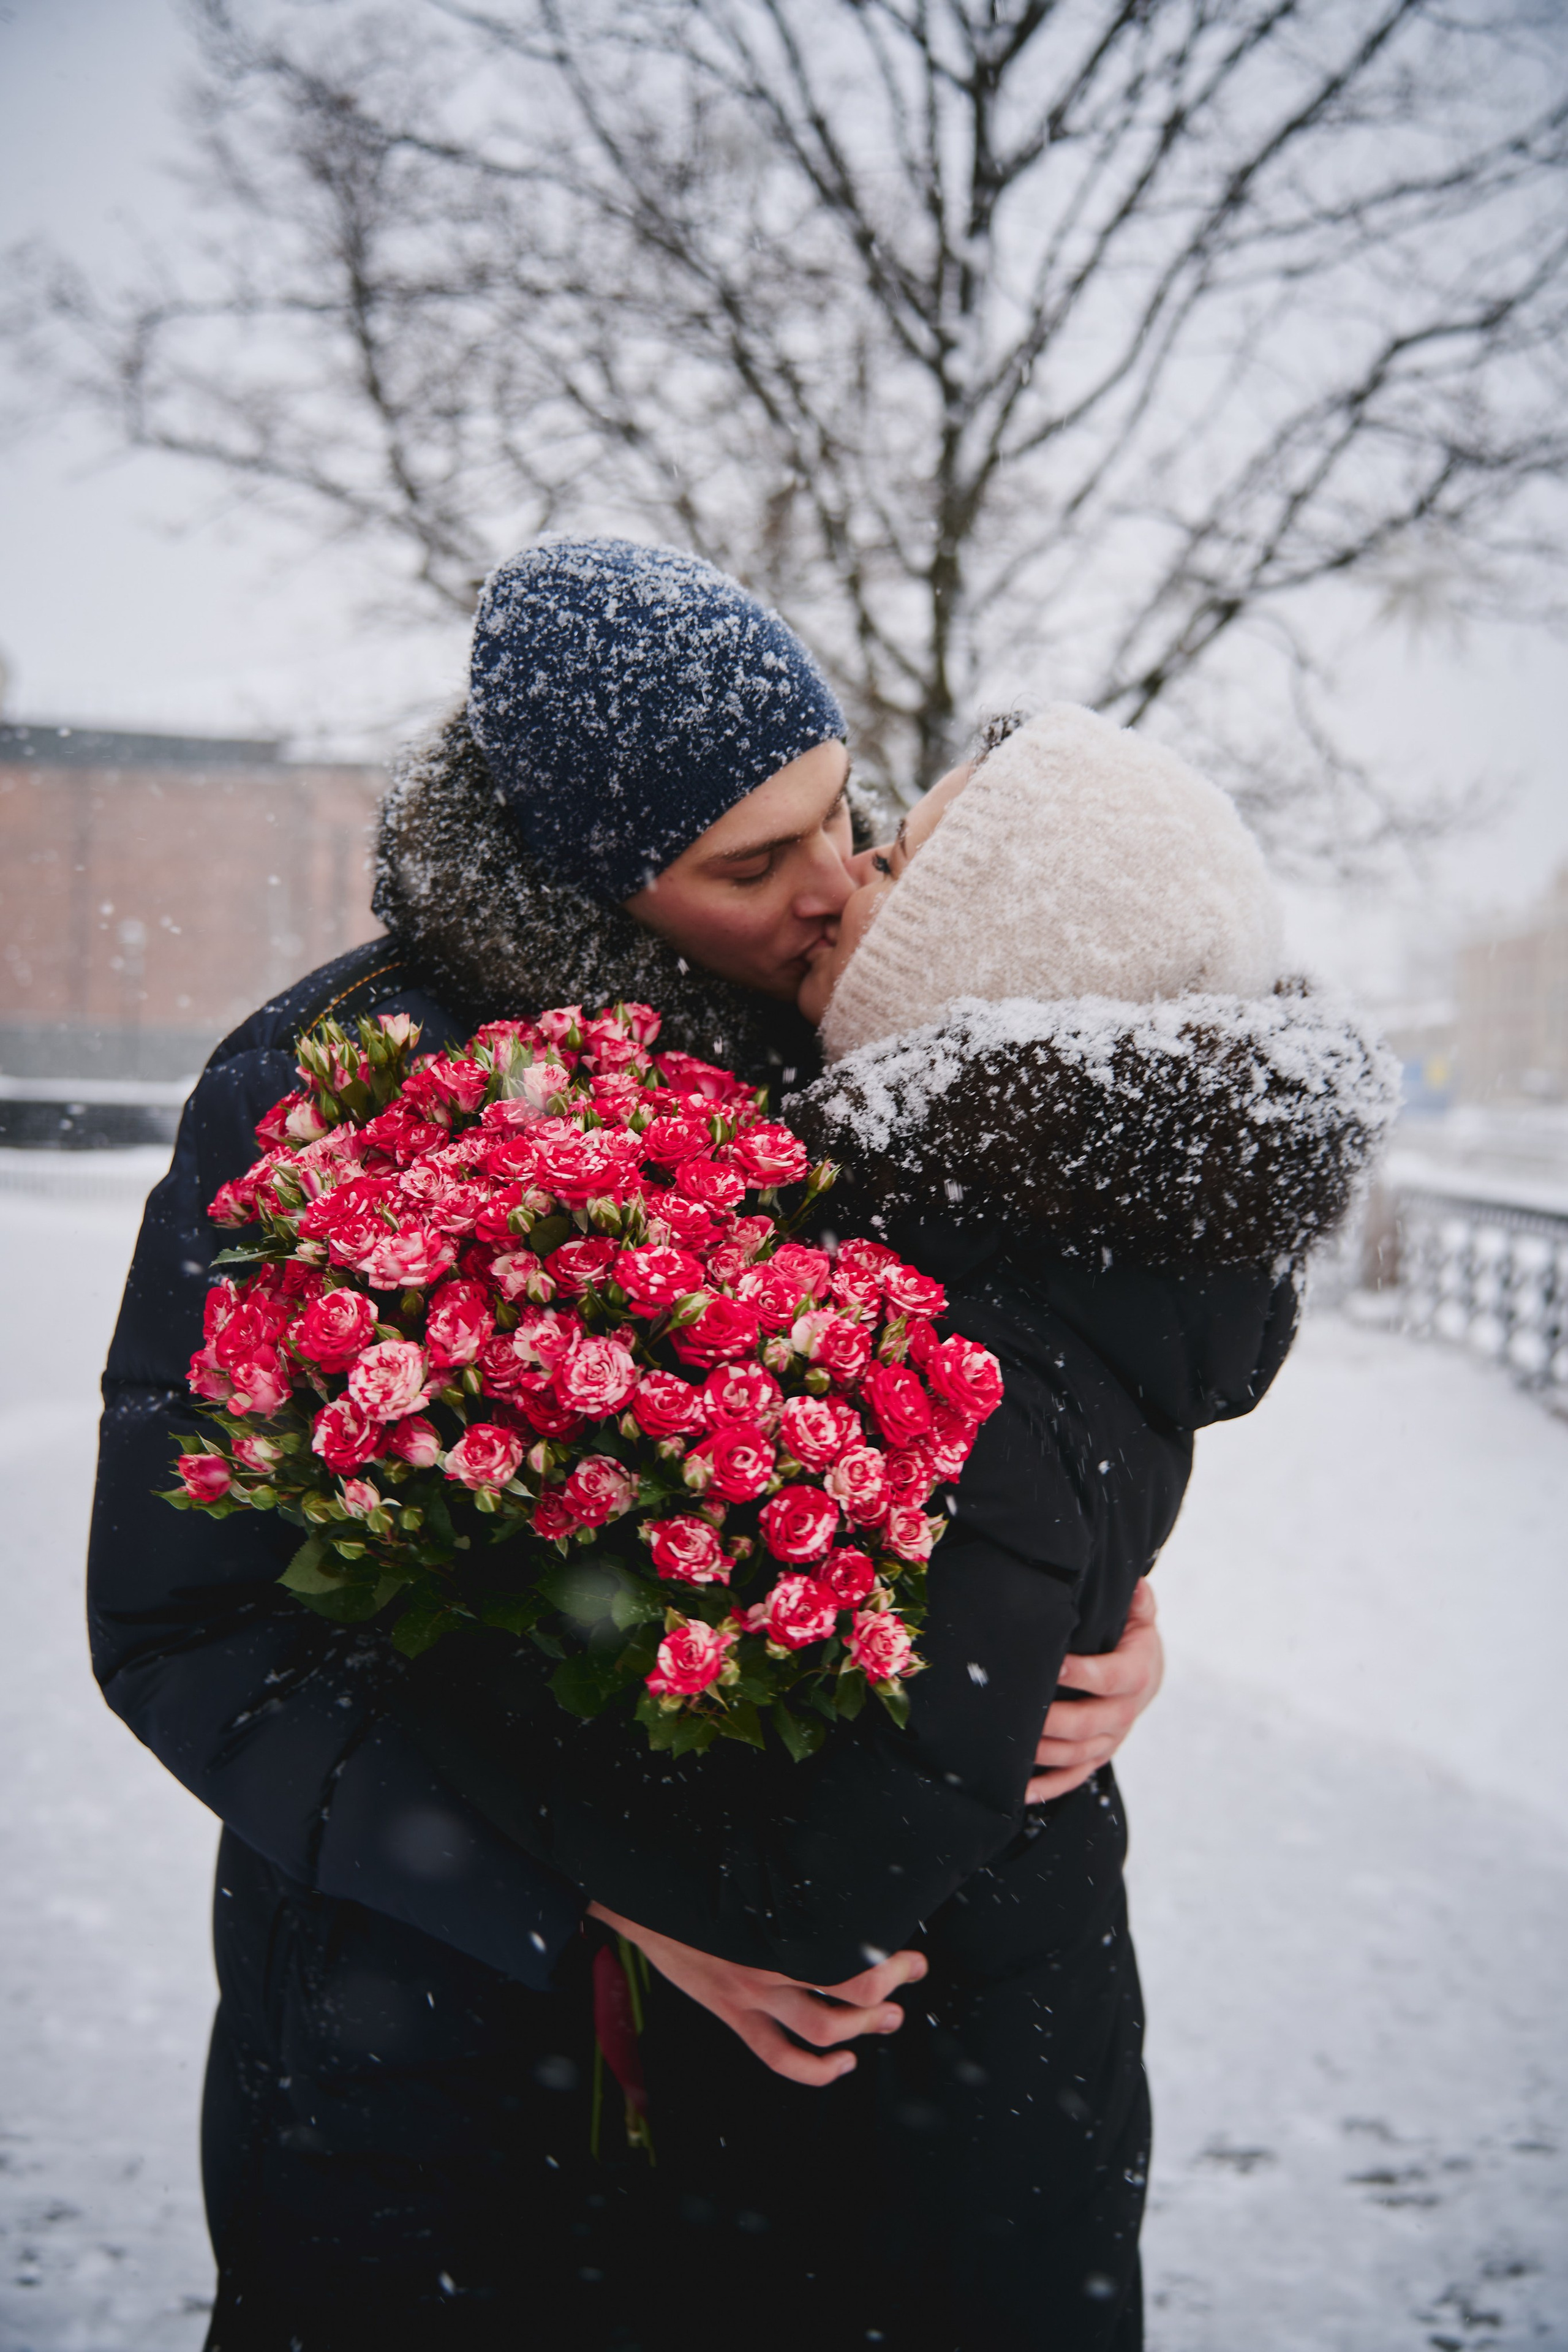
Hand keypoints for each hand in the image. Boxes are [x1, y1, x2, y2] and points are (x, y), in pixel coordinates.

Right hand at [586, 1901, 926, 2087]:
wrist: (646, 1900)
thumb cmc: (704, 1874)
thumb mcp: (753, 1871)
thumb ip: (794, 1879)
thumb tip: (840, 1869)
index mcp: (779, 1927)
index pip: (851, 1960)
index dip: (891, 1964)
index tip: (912, 1957)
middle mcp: (769, 1966)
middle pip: (847, 1998)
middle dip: (887, 1995)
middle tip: (907, 1980)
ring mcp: (750, 1995)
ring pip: (820, 2031)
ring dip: (861, 2030)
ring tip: (886, 2019)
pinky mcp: (732, 2013)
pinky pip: (777, 2056)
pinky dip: (814, 2071)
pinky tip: (840, 2064)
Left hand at [1025, 1578, 1163, 1803]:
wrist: (1148, 1671)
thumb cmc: (1133, 1638)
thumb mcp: (1140, 1617)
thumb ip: (1138, 1603)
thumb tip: (1137, 1585)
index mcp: (1138, 1675)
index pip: (1110, 1678)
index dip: (1083, 1674)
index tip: (1053, 1666)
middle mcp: (1125, 1713)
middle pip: (1089, 1724)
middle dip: (1053, 1720)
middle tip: (1021, 1712)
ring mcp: (1111, 1739)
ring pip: (1078, 1754)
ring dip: (1045, 1753)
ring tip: (1012, 1745)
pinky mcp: (1098, 1755)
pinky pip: (1074, 1777)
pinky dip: (1049, 1787)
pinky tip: (1020, 1792)